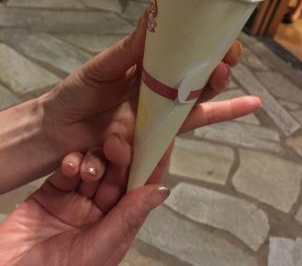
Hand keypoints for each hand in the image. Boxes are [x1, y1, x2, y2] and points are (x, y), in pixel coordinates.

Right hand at [0, 135, 170, 265]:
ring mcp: (75, 201)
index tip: (162, 141)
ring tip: (88, 168)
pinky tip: (70, 166)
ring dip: (95, 160)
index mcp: (117, 226)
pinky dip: (71, 163)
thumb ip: (128, 216)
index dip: (152, 165)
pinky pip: (67, 170)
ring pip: (94, 167)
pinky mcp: (51, 193)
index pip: (141, 189)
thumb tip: (162, 190)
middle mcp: (100, 212)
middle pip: (118, 174)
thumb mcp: (99, 248)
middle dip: (121, 156)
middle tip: (117, 142)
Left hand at [43, 12, 260, 163]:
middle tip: (228, 53)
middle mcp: (161, 84)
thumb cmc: (77, 92)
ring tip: (225, 71)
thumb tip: (152, 13)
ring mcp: (164, 108)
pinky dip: (225, 112)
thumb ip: (130, 48)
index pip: (182, 49)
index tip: (217, 30)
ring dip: (217, 82)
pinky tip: (253, 104)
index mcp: (148, 63)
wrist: (59, 131)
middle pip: (197, 71)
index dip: (201, 40)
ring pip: (199, 94)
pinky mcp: (163, 132)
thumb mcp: (103, 66)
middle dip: (217, 60)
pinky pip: (195, 123)